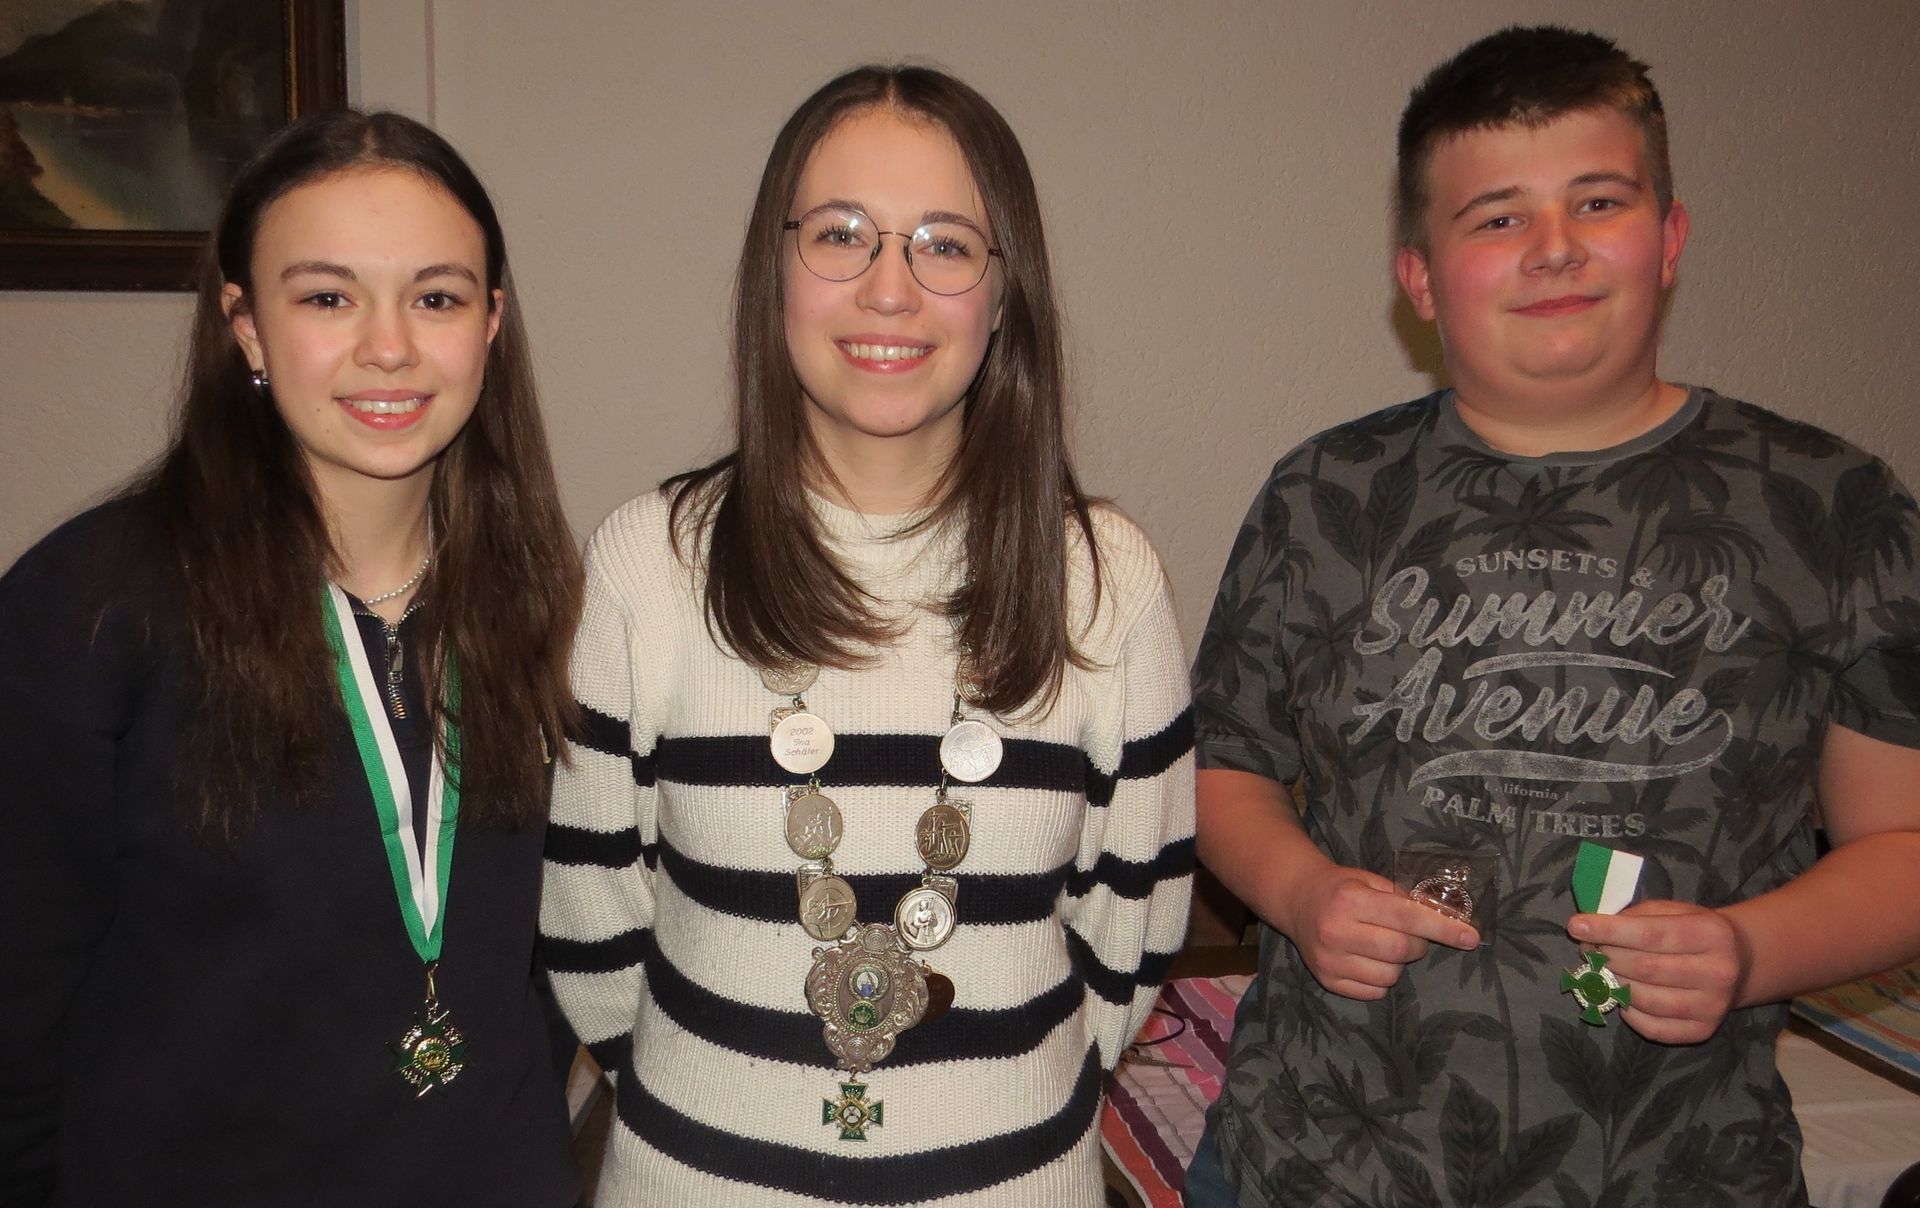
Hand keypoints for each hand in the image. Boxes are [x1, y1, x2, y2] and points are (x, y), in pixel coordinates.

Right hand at [1277, 859, 1479, 999]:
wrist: (1297, 900)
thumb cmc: (1341, 888)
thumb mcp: (1369, 880)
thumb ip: (1403, 899)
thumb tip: (1445, 920)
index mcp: (1350, 900)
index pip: (1406, 916)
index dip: (1442, 928)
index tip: (1471, 937)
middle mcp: (1336, 931)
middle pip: (1401, 950)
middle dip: (1419, 945)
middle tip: (1413, 936)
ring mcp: (1329, 960)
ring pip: (1390, 976)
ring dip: (1398, 964)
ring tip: (1383, 946)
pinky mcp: (1327, 980)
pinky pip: (1374, 992)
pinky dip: (1381, 980)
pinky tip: (1369, 960)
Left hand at [1569, 900, 1749, 1043]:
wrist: (1739, 963)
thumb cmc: (1693, 930)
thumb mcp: (1672, 911)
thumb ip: (1635, 916)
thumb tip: (1591, 930)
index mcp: (1711, 934)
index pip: (1651, 934)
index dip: (1610, 931)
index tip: (1576, 926)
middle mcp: (1718, 973)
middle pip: (1645, 968)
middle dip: (1607, 957)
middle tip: (1588, 948)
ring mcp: (1712, 1006)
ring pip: (1645, 999)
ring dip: (1612, 984)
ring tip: (1603, 970)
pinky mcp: (1703, 1031)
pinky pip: (1652, 1027)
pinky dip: (1628, 1012)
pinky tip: (1623, 995)